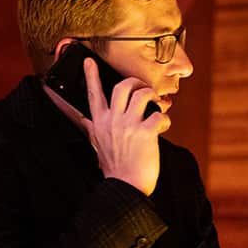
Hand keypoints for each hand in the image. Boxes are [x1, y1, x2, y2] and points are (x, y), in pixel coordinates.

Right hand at [81, 57, 169, 194]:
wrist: (125, 186)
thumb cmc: (115, 167)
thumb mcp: (97, 144)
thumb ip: (91, 127)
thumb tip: (81, 118)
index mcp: (99, 122)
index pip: (93, 94)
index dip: (91, 75)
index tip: (89, 61)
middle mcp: (112, 120)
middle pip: (123, 86)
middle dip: (136, 82)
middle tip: (143, 88)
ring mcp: (128, 125)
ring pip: (142, 94)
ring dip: (153, 96)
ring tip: (157, 103)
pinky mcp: (145, 132)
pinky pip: (160, 115)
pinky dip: (165, 119)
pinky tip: (164, 126)